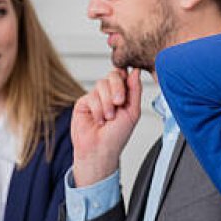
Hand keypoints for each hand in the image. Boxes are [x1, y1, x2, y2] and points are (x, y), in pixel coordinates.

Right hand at [71, 68, 142, 186]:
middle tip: (119, 102)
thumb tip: (136, 71)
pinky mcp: (84, 102)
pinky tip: (99, 120)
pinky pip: (91, 96)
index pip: (125, 75)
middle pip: (113, 75)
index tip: (128, 82)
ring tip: (108, 118)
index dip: (126, 77)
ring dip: (107, 103)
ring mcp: (96, 97)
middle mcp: (109, 94)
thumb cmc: (117, 136)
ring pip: (102, 84)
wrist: (100, 149)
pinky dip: (98, 109)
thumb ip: (135, 90)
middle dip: (117, 88)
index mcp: (123, 95)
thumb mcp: (132, 112)